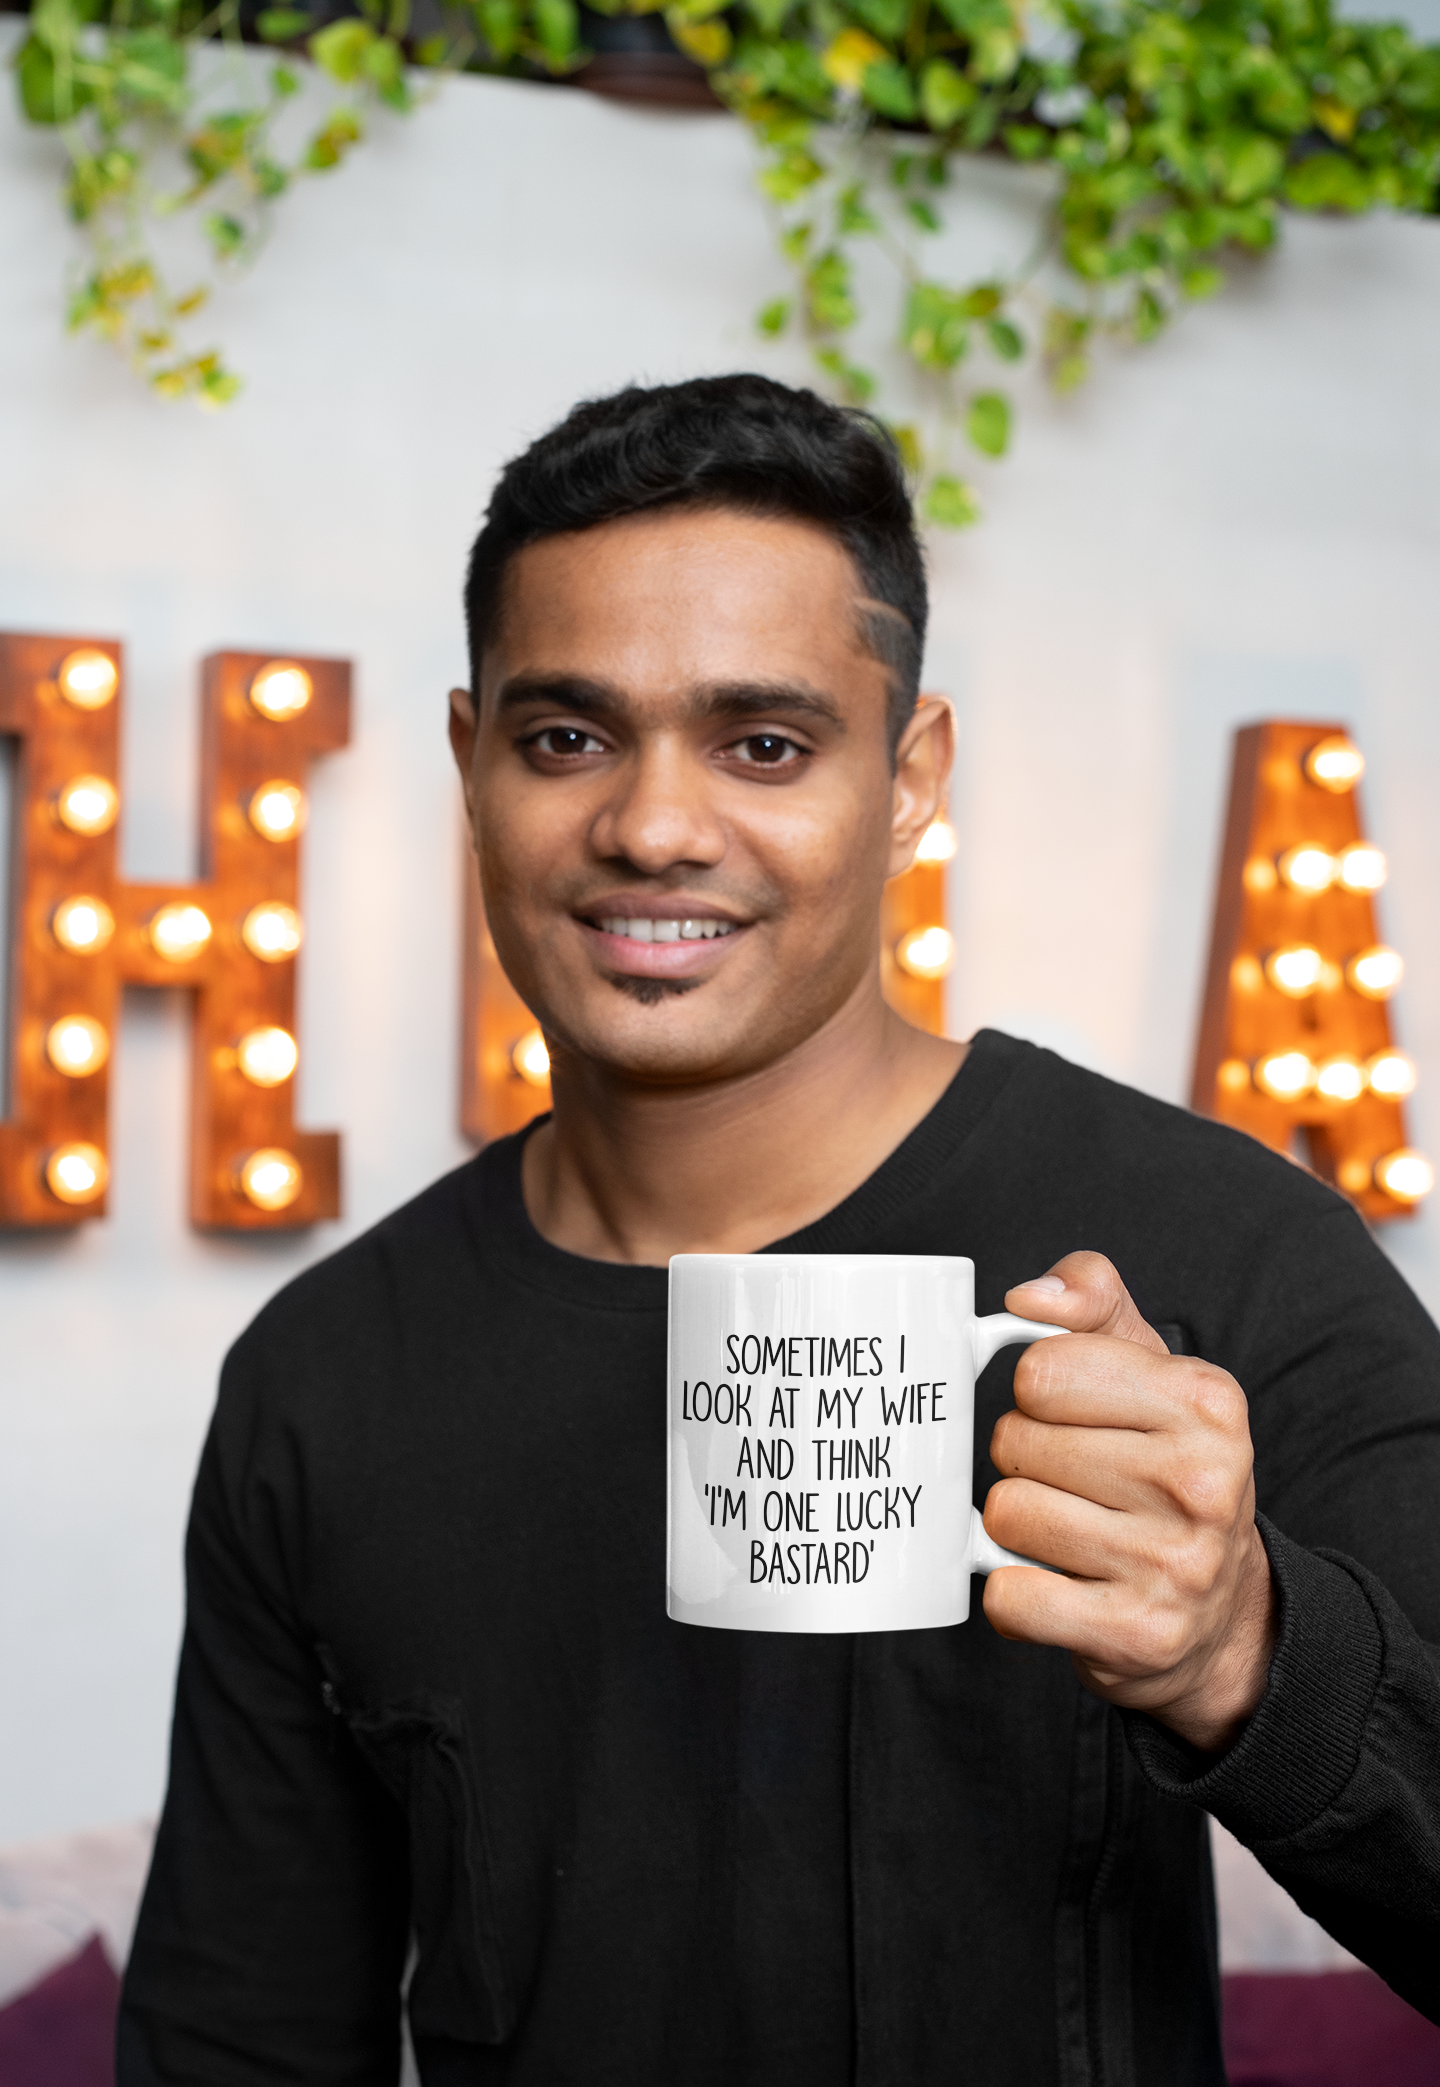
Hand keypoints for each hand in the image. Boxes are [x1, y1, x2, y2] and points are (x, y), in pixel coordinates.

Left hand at [983, 1252, 1277, 1755]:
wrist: (1221, 1611)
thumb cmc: (1166, 1472)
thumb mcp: (1148, 1369)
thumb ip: (1091, 1302)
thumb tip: (1027, 1298)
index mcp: (1206, 1401)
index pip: (1042, 1371)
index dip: (1037, 1394)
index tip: (1071, 1417)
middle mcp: (1203, 1481)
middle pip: (1016, 1441)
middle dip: (1024, 1460)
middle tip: (1072, 1482)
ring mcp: (1176, 1564)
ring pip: (1008, 1513)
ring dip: (1016, 1526)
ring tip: (1066, 1531)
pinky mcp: (1139, 1634)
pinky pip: (1011, 1595)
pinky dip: (1013, 1593)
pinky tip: (1056, 1587)